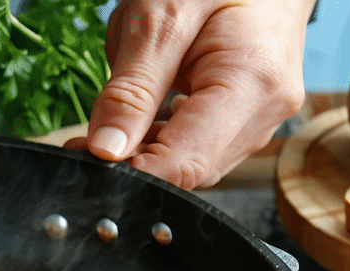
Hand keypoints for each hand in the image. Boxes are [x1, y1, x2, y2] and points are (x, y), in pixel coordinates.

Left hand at [64, 0, 310, 188]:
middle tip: (83, 144)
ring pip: (193, 161)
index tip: (89, 162)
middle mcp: (266, 110)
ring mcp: (261, 115)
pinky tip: (137, 121)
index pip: (186, 164)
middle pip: (190, 169)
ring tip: (105, 126)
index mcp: (252, 83)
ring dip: (146, 152)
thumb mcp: (158, 18)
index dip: (134, 174)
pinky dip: (164, 138)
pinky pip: (201, 143)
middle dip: (134, 164)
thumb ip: (132, 89)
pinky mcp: (248, 115)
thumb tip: (107, 148)